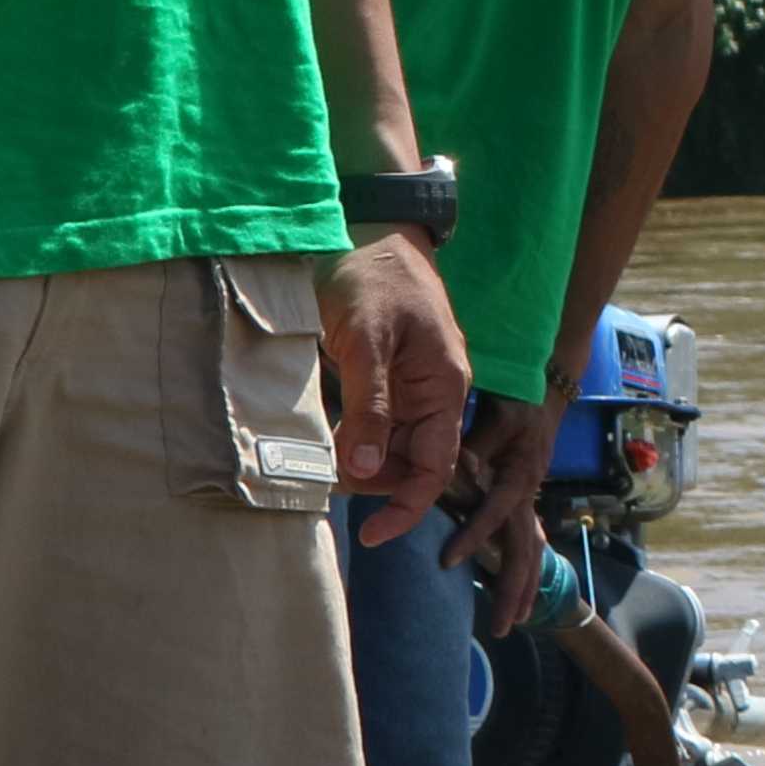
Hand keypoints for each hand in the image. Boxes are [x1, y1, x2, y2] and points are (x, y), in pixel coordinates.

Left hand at [317, 235, 467, 545]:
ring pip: (390, 448)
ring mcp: (411, 387)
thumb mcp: (368, 340)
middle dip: (374, 482)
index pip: (436, 467)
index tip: (372, 536)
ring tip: (320, 459)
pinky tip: (327, 438)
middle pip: (411, 464)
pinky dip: (353, 439)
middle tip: (324, 478)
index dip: (407, 507)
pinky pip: (376, 424)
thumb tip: (366, 469)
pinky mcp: (387, 378)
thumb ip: (371, 405)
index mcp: (445, 388)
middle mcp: (434, 394)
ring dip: (360, 462)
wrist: (372, 229)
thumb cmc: (376, 277)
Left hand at [449, 394, 557, 632]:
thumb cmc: (513, 402)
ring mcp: (530, 502)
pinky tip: (520, 596)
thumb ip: (472, 443)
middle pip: (526, 549)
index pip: (495, 513)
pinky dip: (525, 572)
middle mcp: (529, 494)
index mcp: (520, 474)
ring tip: (514, 622)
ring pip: (533, 553)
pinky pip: (529, 545)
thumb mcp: (493, 415)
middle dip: (514, 589)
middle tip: (502, 627)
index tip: (446, 563)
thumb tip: (452, 468)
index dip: (473, 537)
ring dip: (524, 589)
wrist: (544, 392)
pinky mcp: (525, 504)